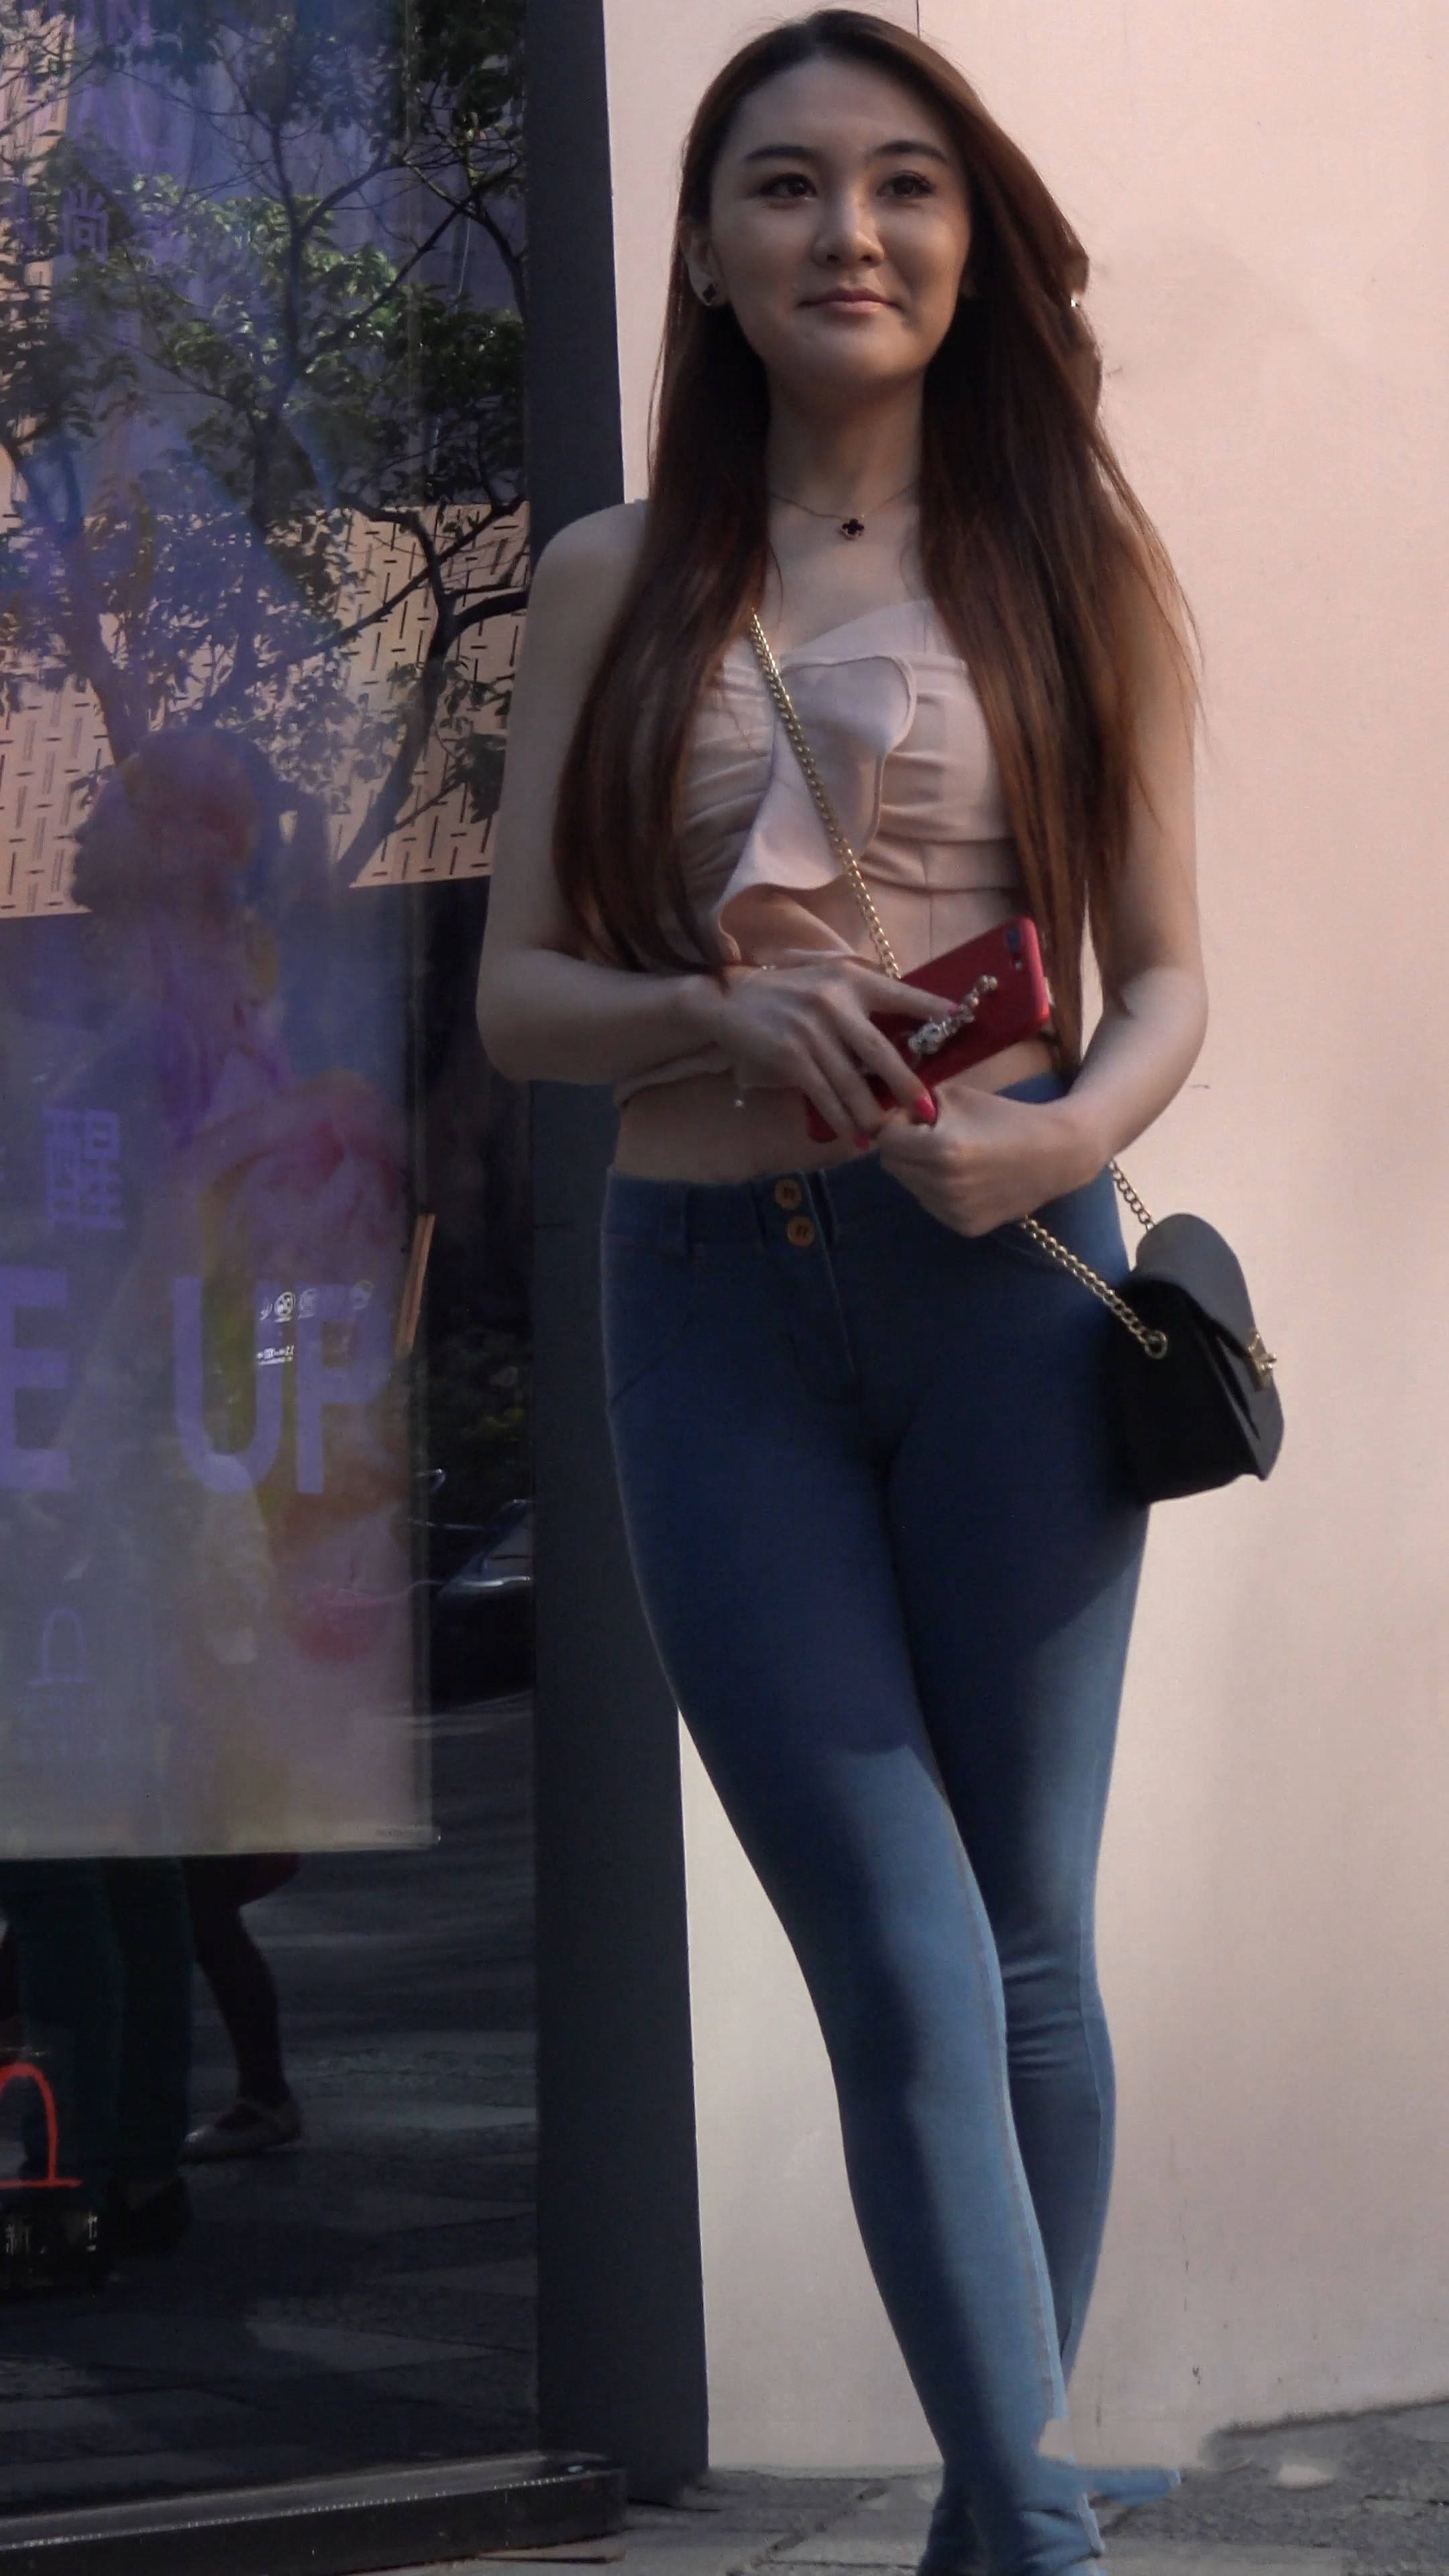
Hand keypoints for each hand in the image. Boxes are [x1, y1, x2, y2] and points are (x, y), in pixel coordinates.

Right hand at [696, 953, 945, 1139]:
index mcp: (851, 979)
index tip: (962, 1021)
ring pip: (851, 1081)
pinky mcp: (791, 1055)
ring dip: (871, 1112)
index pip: (901, 995)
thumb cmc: (787, 992)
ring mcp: (812, 1030)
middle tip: (928, 1109)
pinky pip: (823, 1094)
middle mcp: (835, 1002)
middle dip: (906, 1083)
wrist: (730, 999)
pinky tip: (854, 1136)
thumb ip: (861, 995)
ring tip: (888, 1133)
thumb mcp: (827, 979)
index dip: (932, 1010)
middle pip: (881, 1050)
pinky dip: (840, 1118)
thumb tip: (903, 1023)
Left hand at [874, 1084, 1097, 1234]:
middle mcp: (942, 1185)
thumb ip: (917, 1103)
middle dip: (904, 1148)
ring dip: (919, 1170)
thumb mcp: (958, 1096)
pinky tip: (965, 1178)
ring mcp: (953, 1211)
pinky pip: (930, 1204)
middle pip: (891, 1165)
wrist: (1054, 1155)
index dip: (898, 1124)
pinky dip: (937, 1190)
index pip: (886, 1138)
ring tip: (951, 1157)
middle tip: (931, 1136)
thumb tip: (890, 1116)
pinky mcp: (963, 1226)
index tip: (918, 1119)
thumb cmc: (1006, 1117)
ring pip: (909, 1186)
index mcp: (940, 1149)